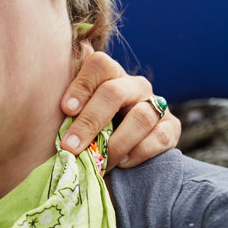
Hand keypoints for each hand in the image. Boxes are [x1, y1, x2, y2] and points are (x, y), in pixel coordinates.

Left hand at [60, 44, 180, 169]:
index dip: (82, 85)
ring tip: (98, 163)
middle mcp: (134, 85)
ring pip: (141, 116)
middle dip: (90, 121)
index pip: (99, 64)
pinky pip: (159, 138)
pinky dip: (138, 153)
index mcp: (110, 75)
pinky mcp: (171, 128)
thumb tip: (56, 70)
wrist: (122, 153)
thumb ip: (67, 102)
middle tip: (70, 147)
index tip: (65, 110)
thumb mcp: (77, 115)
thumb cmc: (91, 130)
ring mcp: (156, 104)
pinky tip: (122, 163)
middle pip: (115, 92)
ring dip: (115, 144)